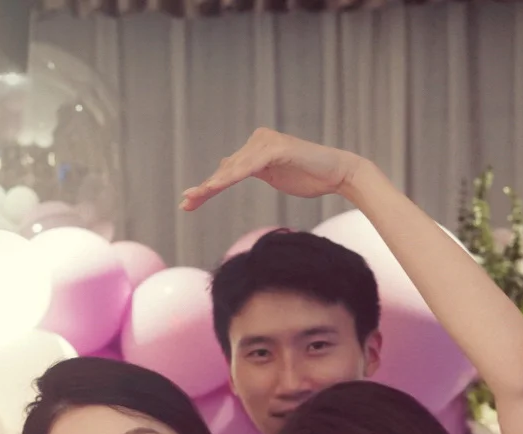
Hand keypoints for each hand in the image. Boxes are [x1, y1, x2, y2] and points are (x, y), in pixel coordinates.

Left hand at [180, 129, 366, 210]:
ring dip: (213, 184)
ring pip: (234, 168)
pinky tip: (216, 186)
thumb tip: (229, 169)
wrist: (338, 173)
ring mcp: (267, 143)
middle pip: (226, 169)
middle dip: (205, 188)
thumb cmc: (309, 176)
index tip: (188, 203)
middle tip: (184, 203)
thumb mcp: (274, 175)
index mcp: (257, 148)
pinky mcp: (276, 149)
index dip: (208, 188)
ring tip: (195, 197)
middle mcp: (259, 141)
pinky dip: (232, 176)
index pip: (227, 171)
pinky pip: (249, 165)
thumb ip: (253, 170)